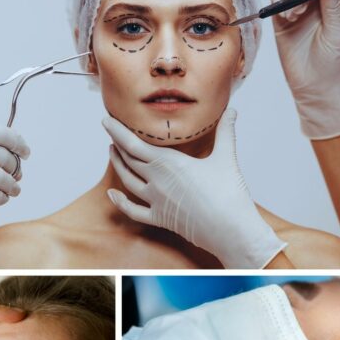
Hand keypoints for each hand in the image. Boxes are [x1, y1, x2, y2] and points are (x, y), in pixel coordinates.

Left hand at [102, 108, 286, 268]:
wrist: (230, 229)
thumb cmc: (229, 193)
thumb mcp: (226, 157)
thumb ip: (225, 132)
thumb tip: (232, 110)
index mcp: (169, 162)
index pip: (133, 143)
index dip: (117, 131)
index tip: (106, 120)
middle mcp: (157, 180)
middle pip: (129, 159)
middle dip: (118, 143)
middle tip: (112, 131)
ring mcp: (156, 201)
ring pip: (128, 180)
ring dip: (118, 165)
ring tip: (113, 152)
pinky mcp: (160, 218)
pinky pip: (133, 210)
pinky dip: (120, 202)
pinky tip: (112, 194)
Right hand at [270, 0, 339, 138]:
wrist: (313, 86)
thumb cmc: (330, 64)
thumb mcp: (337, 35)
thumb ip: (334, 7)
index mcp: (334, 3)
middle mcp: (316, 2)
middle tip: (301, 7)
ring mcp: (297, 8)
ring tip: (293, 14)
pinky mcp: (281, 18)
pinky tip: (283, 15)